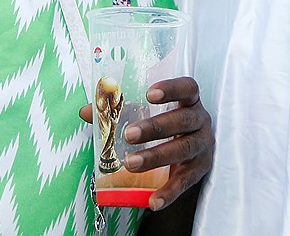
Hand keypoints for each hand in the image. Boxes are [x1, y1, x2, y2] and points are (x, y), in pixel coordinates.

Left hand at [79, 76, 212, 210]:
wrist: (189, 152)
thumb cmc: (165, 127)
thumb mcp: (145, 114)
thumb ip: (118, 111)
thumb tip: (87, 111)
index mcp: (189, 101)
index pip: (187, 88)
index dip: (171, 89)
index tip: (149, 94)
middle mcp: (200, 121)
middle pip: (183, 120)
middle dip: (155, 127)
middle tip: (129, 135)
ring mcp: (203, 146)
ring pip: (184, 149)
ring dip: (156, 157)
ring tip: (131, 163)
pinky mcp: (200, 170)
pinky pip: (185, 182)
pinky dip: (169, 192)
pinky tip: (153, 201)